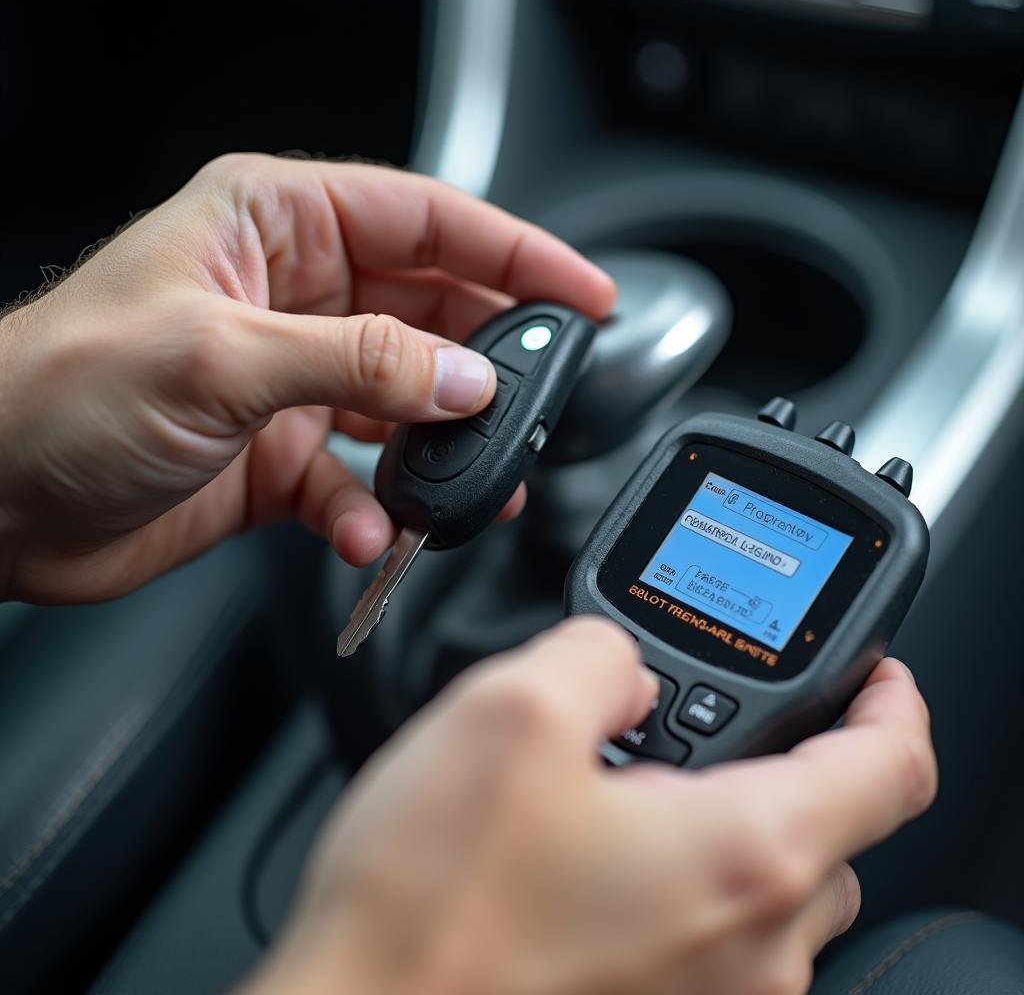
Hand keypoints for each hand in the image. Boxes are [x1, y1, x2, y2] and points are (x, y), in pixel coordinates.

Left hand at [0, 154, 614, 601]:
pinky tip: (369, 529)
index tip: (584, 293)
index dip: (516, 253)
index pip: (428, 220)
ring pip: (408, 402)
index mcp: (277, 228)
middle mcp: (296, 298)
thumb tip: (465, 378)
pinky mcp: (282, 454)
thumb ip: (359, 362)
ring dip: (444, 447)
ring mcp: (295, 380)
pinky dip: (376, 508)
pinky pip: (361, 477)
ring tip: (477, 481)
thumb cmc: (59, 392)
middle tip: (541, 403)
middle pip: (433, 312)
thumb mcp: (221, 358)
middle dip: (491, 362)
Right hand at [244, 618, 936, 994]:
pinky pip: (714, 932)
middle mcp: (750, 948)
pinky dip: (685, 873)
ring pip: (772, 884)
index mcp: (742, 858)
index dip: (893, 700)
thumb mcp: (509, 710)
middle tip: (706, 716)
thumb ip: (597, 654)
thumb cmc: (428, 910)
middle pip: (831, 827)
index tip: (875, 672)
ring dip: (725, 817)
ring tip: (630, 780)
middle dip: (784, 755)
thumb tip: (621, 666)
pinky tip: (597, 846)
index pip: (891, 769)